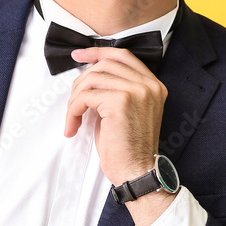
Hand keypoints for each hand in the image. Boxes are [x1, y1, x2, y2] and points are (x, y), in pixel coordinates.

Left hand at [64, 46, 166, 186]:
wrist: (136, 172)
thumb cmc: (127, 147)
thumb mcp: (126, 111)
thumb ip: (115, 88)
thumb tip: (88, 74)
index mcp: (153, 85)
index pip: (123, 55)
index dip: (98, 52)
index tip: (79, 56)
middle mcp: (148, 85)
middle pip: (104, 64)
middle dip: (81, 80)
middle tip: (73, 101)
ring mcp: (136, 91)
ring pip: (92, 78)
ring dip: (75, 98)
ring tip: (73, 117)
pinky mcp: (120, 102)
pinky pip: (85, 97)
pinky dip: (73, 110)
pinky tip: (73, 125)